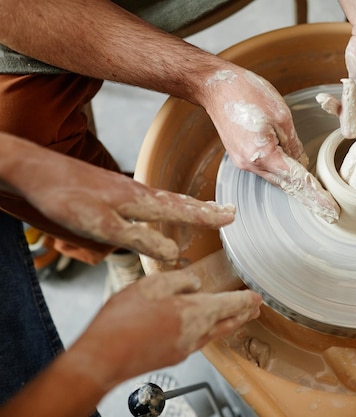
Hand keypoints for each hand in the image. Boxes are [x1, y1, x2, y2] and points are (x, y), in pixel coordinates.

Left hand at [0, 134, 235, 261]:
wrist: (35, 172)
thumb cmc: (66, 197)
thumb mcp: (103, 226)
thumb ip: (139, 239)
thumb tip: (172, 252)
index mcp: (141, 201)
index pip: (184, 210)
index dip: (208, 217)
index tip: (231, 218)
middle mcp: (139, 193)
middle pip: (181, 202)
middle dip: (205, 209)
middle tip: (229, 212)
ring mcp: (127, 190)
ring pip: (167, 199)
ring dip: (189, 206)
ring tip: (205, 209)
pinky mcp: (114, 191)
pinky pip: (152, 198)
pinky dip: (168, 203)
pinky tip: (162, 208)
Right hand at [68, 268, 261, 389]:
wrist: (104, 358)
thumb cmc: (124, 322)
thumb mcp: (153, 285)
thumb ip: (179, 281)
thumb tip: (194, 283)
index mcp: (196, 312)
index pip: (232, 304)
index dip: (246, 299)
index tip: (257, 297)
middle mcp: (196, 333)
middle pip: (229, 322)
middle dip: (244, 313)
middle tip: (255, 308)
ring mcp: (185, 348)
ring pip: (215, 333)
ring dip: (229, 323)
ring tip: (236, 317)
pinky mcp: (172, 355)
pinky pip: (198, 340)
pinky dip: (208, 331)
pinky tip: (200, 328)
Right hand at [199, 64, 339, 222]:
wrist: (215, 87)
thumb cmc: (246, 93)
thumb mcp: (281, 115)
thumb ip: (293, 142)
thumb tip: (301, 161)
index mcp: (263, 155)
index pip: (297, 180)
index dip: (316, 195)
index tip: (331, 209)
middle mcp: (251, 164)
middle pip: (286, 186)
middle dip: (308, 198)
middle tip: (329, 213)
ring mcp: (243, 162)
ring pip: (276, 179)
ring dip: (295, 188)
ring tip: (316, 198)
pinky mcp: (241, 156)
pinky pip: (266, 170)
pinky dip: (282, 175)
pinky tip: (295, 179)